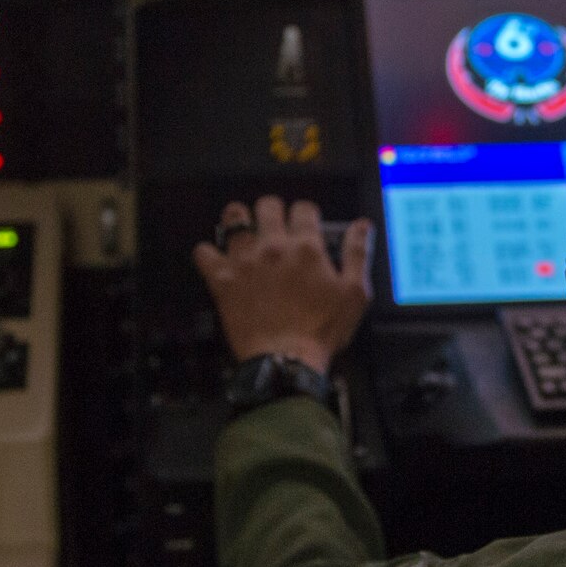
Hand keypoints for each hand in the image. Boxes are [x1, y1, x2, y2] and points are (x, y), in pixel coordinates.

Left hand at [192, 197, 372, 375]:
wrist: (285, 360)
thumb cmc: (322, 330)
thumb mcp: (354, 293)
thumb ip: (357, 254)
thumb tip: (362, 225)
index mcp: (306, 248)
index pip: (304, 209)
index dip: (306, 213)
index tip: (307, 223)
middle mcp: (273, 247)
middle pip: (267, 205)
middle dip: (273, 210)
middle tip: (275, 224)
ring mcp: (245, 261)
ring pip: (234, 218)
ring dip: (239, 220)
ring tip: (243, 229)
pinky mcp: (222, 280)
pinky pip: (203, 253)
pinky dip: (207, 252)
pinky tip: (215, 258)